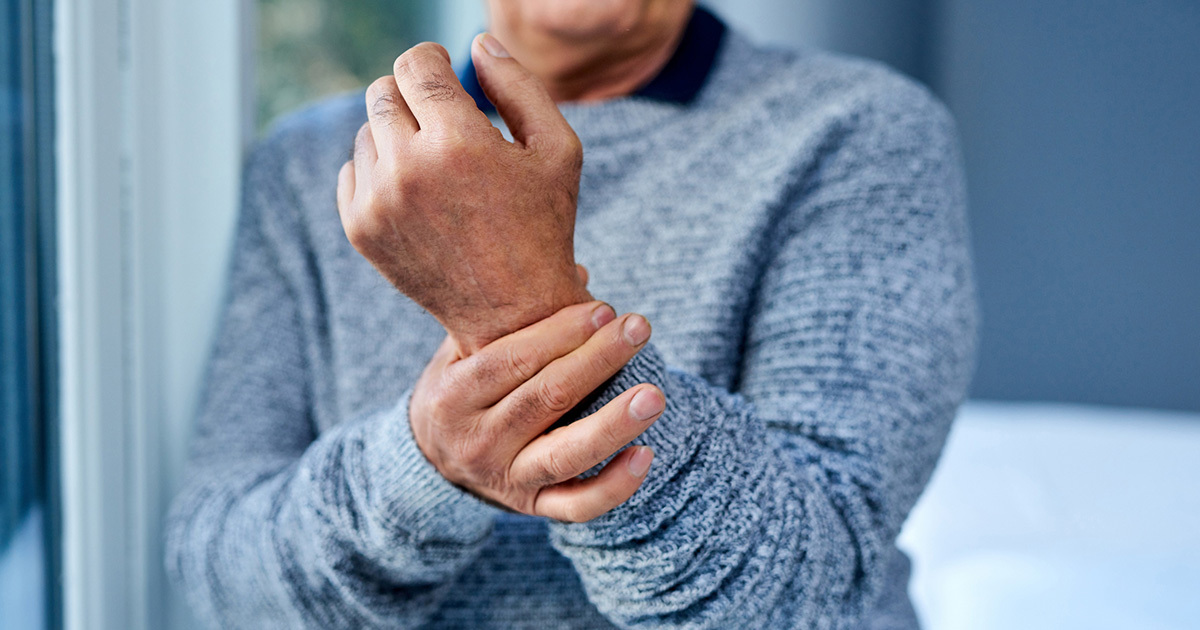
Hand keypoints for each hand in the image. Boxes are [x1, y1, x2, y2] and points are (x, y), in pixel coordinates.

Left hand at [337, 35, 587, 354]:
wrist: (514, 313)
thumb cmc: (543, 225)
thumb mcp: (557, 149)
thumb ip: (519, 85)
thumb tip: (477, 44)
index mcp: (458, 142)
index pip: (416, 65)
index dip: (431, 59)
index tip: (444, 70)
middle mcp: (408, 169)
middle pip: (383, 91)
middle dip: (413, 95)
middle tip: (443, 120)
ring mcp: (377, 202)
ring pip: (367, 132)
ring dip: (397, 135)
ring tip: (436, 165)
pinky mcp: (360, 229)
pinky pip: (351, 171)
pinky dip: (378, 171)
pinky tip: (415, 192)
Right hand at [409, 301, 664, 521]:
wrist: (432, 461)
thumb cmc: (462, 387)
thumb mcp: (463, 350)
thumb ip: (510, 315)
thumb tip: (580, 271)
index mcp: (453, 396)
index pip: (510, 362)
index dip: (559, 334)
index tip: (603, 309)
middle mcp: (477, 443)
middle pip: (544, 400)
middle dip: (596, 361)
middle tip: (638, 328)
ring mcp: (506, 480)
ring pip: (565, 455)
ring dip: (613, 424)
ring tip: (654, 394)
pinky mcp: (533, 508)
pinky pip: (578, 506)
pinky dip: (614, 486)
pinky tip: (646, 455)